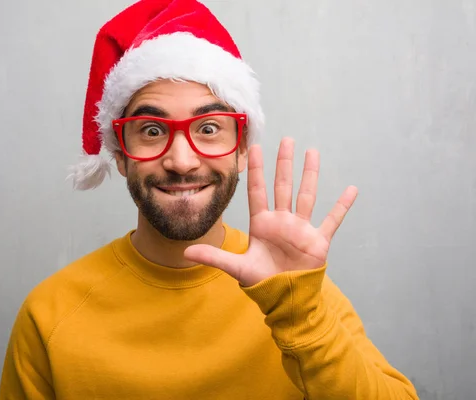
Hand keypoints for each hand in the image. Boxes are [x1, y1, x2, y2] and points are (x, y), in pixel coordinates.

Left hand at [184, 137, 357, 286]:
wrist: (284, 299)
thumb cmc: (261, 282)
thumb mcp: (236, 267)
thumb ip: (214, 256)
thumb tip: (186, 252)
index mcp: (262, 224)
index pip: (258, 191)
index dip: (257, 170)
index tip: (256, 148)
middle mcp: (282, 221)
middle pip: (283, 186)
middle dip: (284, 163)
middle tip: (287, 139)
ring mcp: (301, 228)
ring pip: (307, 195)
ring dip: (310, 174)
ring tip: (312, 152)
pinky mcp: (318, 240)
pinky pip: (332, 219)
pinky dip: (342, 205)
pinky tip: (351, 189)